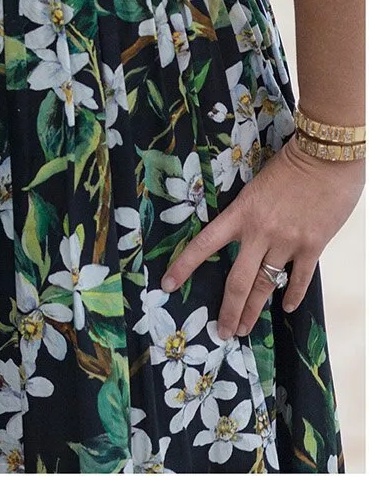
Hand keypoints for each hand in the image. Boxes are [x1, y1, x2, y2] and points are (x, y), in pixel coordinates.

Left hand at [163, 138, 363, 337]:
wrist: (324, 159)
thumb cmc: (288, 166)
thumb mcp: (256, 188)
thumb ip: (249, 215)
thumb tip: (247, 238)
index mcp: (239, 213)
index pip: (203, 244)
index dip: (184, 266)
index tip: (167, 285)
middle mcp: (260, 232)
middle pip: (238, 280)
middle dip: (229, 309)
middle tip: (223, 332)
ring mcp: (287, 242)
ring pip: (266, 285)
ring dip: (255, 310)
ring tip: (247, 329)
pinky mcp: (313, 246)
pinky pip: (300, 278)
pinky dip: (293, 294)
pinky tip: (288, 307)